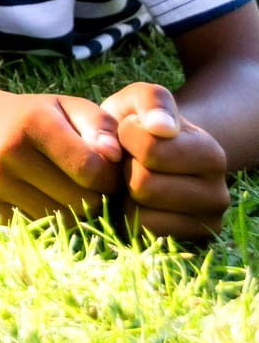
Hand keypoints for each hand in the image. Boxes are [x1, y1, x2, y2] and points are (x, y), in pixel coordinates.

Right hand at [0, 91, 121, 222]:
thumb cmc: (41, 117)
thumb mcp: (71, 108)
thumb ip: (99, 125)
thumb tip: (113, 155)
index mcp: (34, 122)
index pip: (90, 170)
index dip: (109, 177)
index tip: (106, 171)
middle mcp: (10, 151)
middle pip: (79, 201)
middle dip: (94, 197)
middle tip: (88, 183)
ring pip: (63, 221)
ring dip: (75, 212)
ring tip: (68, 189)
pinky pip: (41, 228)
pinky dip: (51, 220)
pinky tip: (45, 197)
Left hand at [100, 80, 230, 242]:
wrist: (141, 157)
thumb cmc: (138, 124)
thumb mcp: (140, 99)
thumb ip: (152, 101)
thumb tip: (163, 128)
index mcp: (211, 154)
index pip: (149, 149)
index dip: (127, 136)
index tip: (133, 132)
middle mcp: (219, 194)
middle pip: (143, 184)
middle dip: (125, 167)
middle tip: (132, 159)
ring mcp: (204, 223)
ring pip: (140, 210)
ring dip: (125, 192)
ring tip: (136, 177)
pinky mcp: (183, 243)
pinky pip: (139, 231)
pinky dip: (128, 214)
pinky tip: (138, 200)